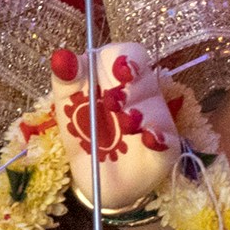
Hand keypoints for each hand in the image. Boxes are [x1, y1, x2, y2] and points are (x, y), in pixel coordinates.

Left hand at [48, 41, 180, 212]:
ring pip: (155, 107)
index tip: (119, 70)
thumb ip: (65, 77)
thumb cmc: (82, 130)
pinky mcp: (164, 145)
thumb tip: (61, 56)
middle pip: (145, 75)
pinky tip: (150, 139)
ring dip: (140, 113)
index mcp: (114, 74)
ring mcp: (153, 117)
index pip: (127, 54)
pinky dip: (159, 138)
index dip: (124, 59)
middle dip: (132, 86)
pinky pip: (168, 138)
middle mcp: (139, 91)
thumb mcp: (66, 102)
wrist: (93, 175)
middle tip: (114, 100)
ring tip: (127, 124)